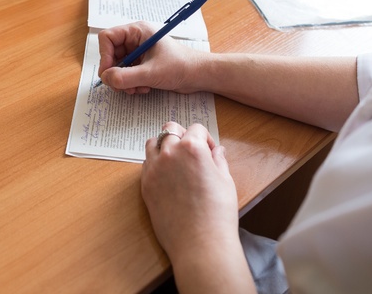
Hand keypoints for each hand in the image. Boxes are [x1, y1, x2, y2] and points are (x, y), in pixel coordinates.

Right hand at [97, 22, 203, 93]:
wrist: (199, 75)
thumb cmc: (180, 66)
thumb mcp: (151, 73)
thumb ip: (126, 77)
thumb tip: (106, 79)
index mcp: (137, 31)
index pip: (107, 38)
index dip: (105, 56)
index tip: (108, 73)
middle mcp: (136, 40)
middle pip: (111, 54)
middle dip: (115, 73)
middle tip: (121, 86)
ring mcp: (139, 52)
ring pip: (118, 67)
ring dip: (124, 81)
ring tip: (136, 89)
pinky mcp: (142, 64)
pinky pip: (127, 74)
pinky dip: (131, 84)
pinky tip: (143, 88)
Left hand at [141, 122, 254, 292]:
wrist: (199, 242)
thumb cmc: (218, 213)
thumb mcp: (226, 181)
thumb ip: (218, 160)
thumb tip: (216, 150)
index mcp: (192, 148)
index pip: (196, 128)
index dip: (205, 138)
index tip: (210, 151)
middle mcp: (169, 153)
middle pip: (170, 129)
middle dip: (182, 136)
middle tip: (191, 152)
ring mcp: (154, 168)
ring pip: (153, 143)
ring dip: (163, 145)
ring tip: (175, 160)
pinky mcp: (145, 184)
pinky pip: (146, 163)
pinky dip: (155, 163)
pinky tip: (167, 176)